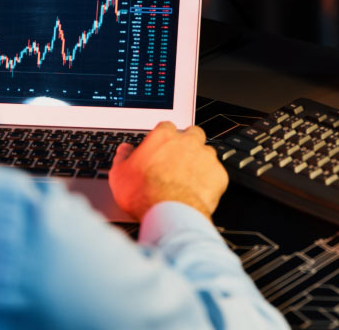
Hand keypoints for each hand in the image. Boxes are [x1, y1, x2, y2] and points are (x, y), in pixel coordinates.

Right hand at [109, 122, 227, 221]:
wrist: (168, 213)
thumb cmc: (143, 194)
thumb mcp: (120, 175)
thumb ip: (123, 158)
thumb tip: (124, 151)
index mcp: (163, 137)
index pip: (166, 127)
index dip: (164, 138)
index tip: (161, 148)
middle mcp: (187, 142)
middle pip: (192, 134)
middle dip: (188, 143)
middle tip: (178, 160)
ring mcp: (205, 157)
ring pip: (207, 152)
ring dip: (200, 161)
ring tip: (190, 179)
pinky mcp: (218, 174)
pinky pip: (217, 173)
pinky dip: (210, 180)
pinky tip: (199, 191)